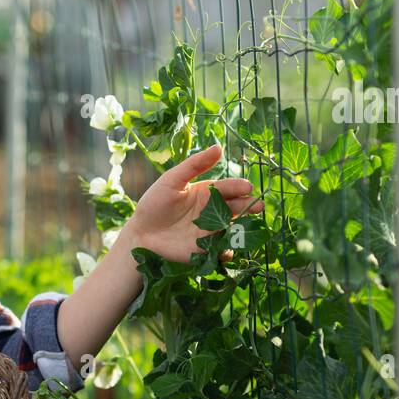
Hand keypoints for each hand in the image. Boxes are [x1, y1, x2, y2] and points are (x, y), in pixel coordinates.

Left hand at [125, 144, 262, 262]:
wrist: (141, 233)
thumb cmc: (155, 204)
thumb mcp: (172, 180)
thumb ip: (194, 165)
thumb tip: (218, 148)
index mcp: (208, 193)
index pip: (228, 188)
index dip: (238, 187)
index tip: (247, 187)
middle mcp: (213, 211)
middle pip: (236, 207)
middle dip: (248, 206)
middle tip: (257, 205)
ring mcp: (211, 231)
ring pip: (233, 227)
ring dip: (243, 227)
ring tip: (248, 225)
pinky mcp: (206, 250)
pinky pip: (222, 250)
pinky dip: (227, 250)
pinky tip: (227, 248)